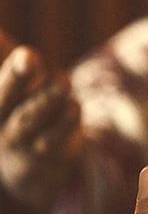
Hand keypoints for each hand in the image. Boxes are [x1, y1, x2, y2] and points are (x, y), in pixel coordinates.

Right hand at [0, 31, 81, 211]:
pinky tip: (74, 107)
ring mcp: (20, 139)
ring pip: (29, 119)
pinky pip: (53, 139)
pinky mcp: (47, 152)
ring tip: (63, 82)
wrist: (31, 162)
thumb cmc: (18, 106)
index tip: (23, 50)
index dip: (3, 66)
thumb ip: (1, 55)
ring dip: (46, 99)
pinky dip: (64, 122)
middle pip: (1, 98)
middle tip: (28, 54)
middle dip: (15, 77)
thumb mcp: (9, 81)